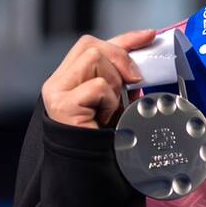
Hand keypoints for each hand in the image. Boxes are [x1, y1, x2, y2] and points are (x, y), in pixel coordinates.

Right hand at [41, 30, 155, 128]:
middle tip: (131, 84)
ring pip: (94, 59)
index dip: (125, 38)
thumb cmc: (106, 139)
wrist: (90, 171)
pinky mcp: (60, 104)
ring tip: (109, 108)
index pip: (94, 46)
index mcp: (71, 79)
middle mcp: (58, 82)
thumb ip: (123, 79)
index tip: (150, 35)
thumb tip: (144, 58)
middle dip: (119, 60)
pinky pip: (97, 85)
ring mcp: (56, 92)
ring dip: (113, 83)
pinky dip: (109, 100)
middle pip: (92, 46)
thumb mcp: (119, 101)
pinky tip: (104, 118)